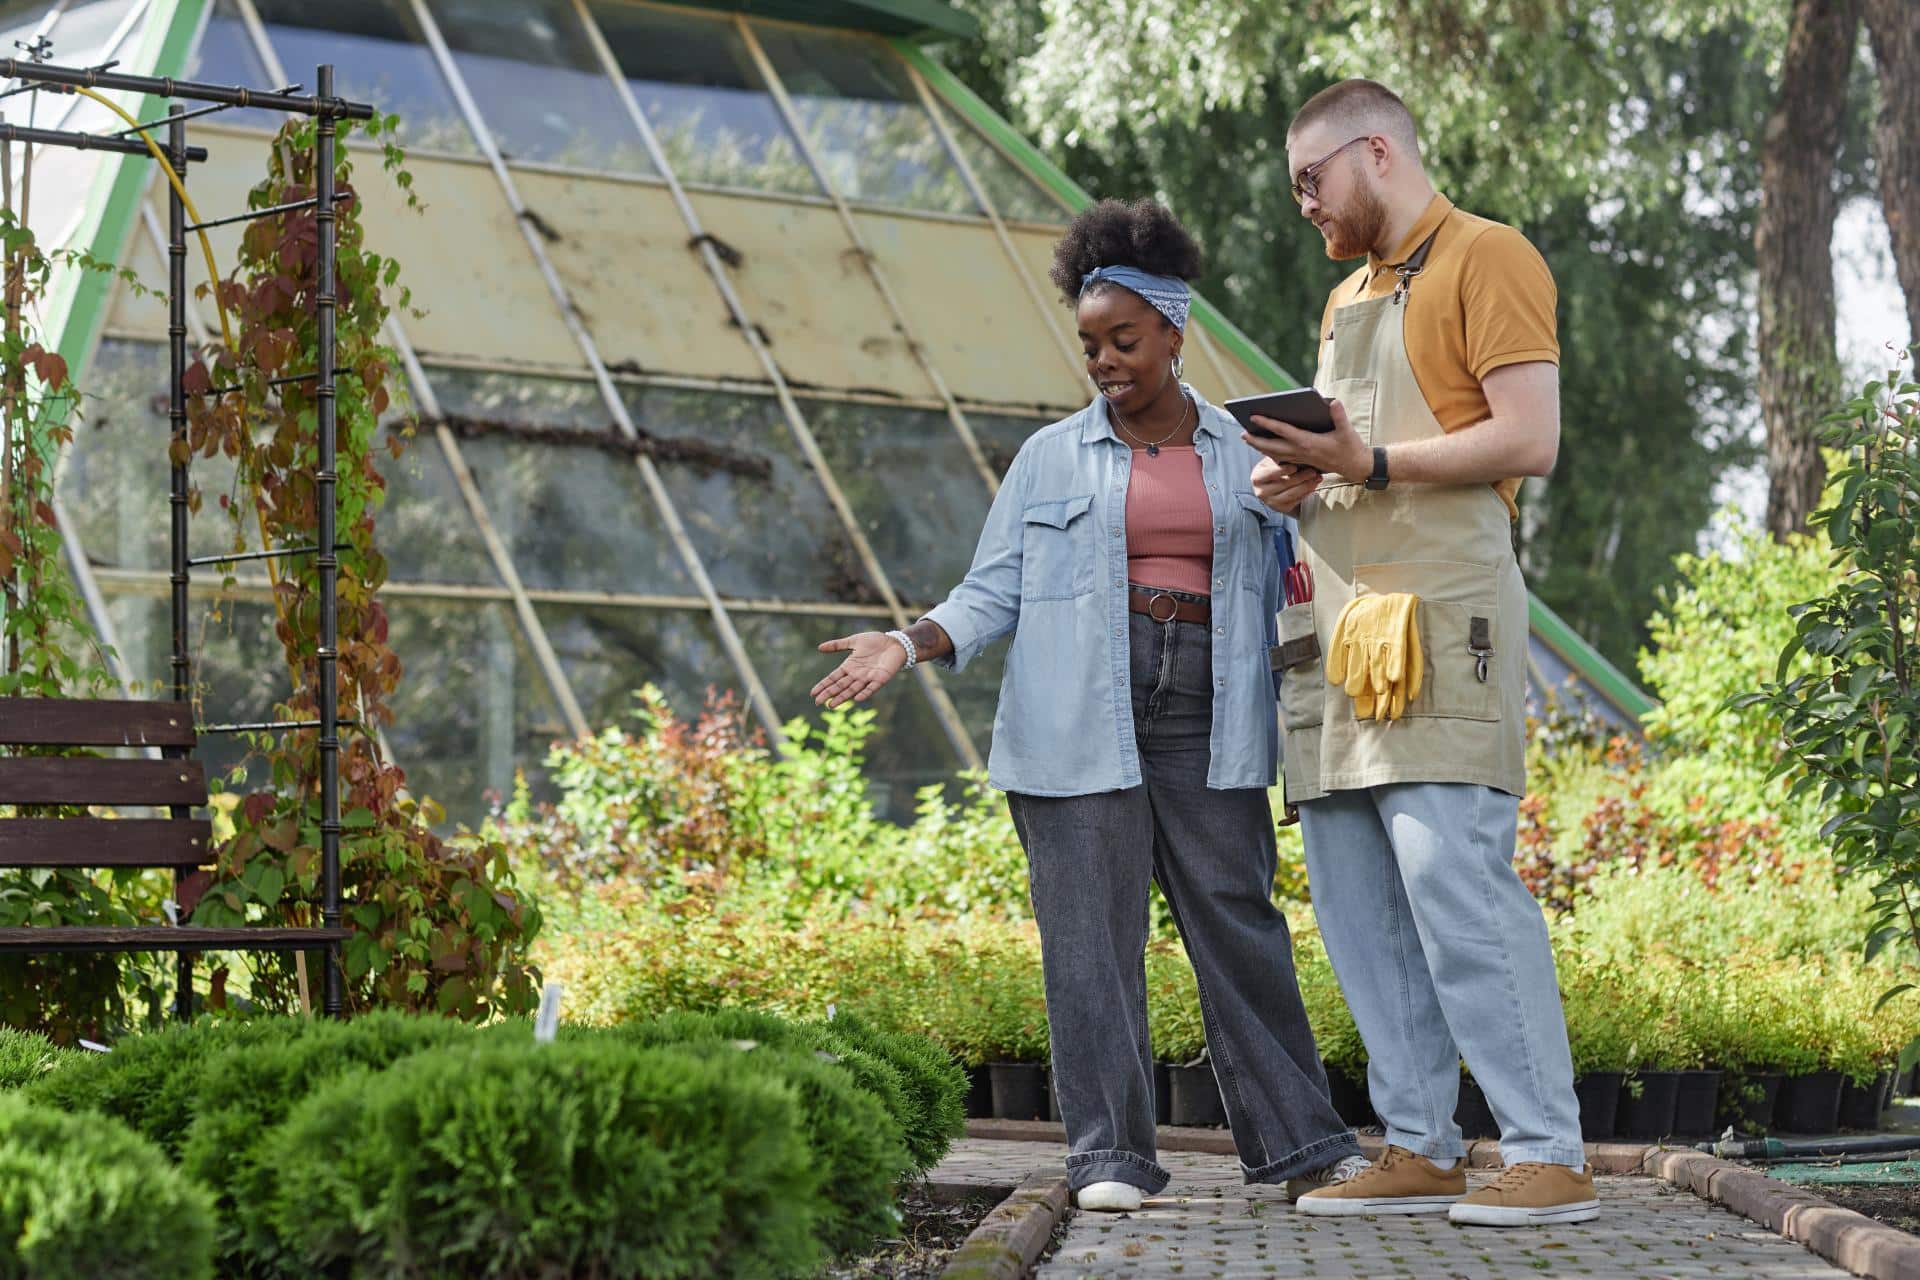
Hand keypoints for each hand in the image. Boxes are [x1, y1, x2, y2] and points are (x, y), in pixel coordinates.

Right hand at [812, 631, 907, 707]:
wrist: (895, 642)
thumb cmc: (876, 642)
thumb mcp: (854, 641)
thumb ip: (838, 645)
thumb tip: (819, 647)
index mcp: (849, 666)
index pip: (833, 678)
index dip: (823, 685)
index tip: (813, 693)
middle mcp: (857, 674)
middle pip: (840, 686)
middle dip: (829, 694)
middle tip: (818, 702)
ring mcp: (868, 678)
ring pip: (852, 690)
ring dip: (842, 697)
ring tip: (831, 705)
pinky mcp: (880, 679)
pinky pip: (871, 688)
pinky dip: (864, 693)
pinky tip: (857, 699)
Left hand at [1243, 397, 1370, 486]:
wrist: (1355, 467)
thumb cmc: (1351, 447)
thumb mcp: (1347, 430)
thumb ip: (1339, 416)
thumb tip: (1333, 402)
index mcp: (1309, 442)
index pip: (1283, 431)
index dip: (1267, 423)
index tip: (1253, 416)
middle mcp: (1301, 452)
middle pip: (1273, 446)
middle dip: (1256, 440)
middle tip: (1242, 434)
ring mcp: (1301, 458)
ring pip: (1275, 454)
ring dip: (1260, 447)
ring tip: (1248, 440)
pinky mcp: (1303, 462)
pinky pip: (1281, 459)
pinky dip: (1270, 454)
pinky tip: (1263, 449)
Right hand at [1250, 455, 1322, 514]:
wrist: (1273, 486)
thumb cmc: (1276, 469)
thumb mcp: (1273, 462)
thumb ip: (1279, 457)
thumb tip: (1294, 449)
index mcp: (1257, 477)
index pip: (1271, 473)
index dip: (1283, 470)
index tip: (1295, 466)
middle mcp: (1261, 492)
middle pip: (1284, 484)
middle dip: (1301, 477)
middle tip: (1313, 471)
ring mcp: (1270, 502)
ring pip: (1292, 494)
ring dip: (1307, 485)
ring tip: (1317, 478)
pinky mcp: (1281, 508)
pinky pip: (1296, 501)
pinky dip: (1306, 493)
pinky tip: (1313, 486)